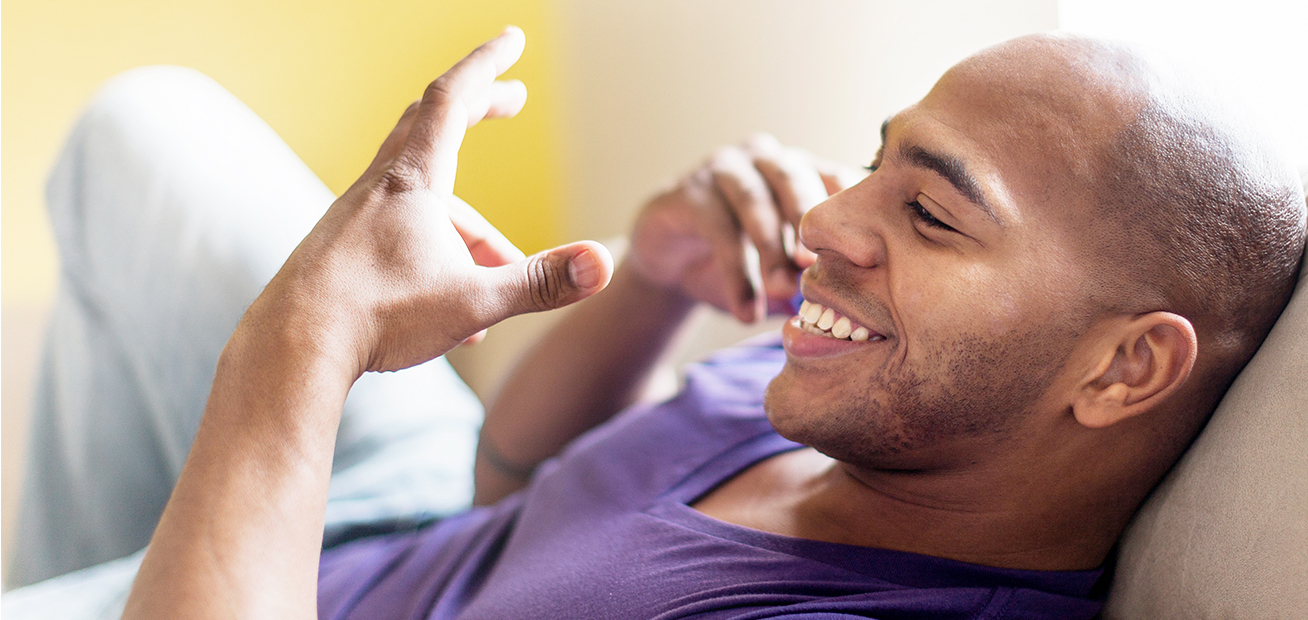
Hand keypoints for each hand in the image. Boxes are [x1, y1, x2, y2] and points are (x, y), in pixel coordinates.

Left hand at [252, 26, 613, 374]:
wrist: (290, 349)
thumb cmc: (376, 316)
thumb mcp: (472, 300)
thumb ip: (540, 282)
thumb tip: (603, 265)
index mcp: (413, 181)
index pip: (453, 98)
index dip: (487, 64)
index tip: (513, 40)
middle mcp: (379, 188)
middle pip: (431, 126)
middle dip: (478, 109)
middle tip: (512, 101)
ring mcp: (355, 218)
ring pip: (426, 201)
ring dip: (469, 227)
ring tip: (500, 278)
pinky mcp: (342, 251)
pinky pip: (402, 236)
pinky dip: (440, 256)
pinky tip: (457, 320)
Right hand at [627, 134, 862, 322]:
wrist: (671, 265)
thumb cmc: (739, 262)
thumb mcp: (781, 274)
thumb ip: (812, 284)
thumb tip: (851, 311)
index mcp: (800, 169)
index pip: (834, 177)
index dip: (850, 211)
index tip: (866, 253)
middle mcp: (764, 159)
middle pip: (793, 178)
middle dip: (809, 223)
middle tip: (821, 264)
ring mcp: (724, 169)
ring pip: (754, 201)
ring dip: (771, 247)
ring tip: (783, 290)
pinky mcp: (688, 190)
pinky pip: (716, 227)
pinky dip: (734, 271)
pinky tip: (746, 309)